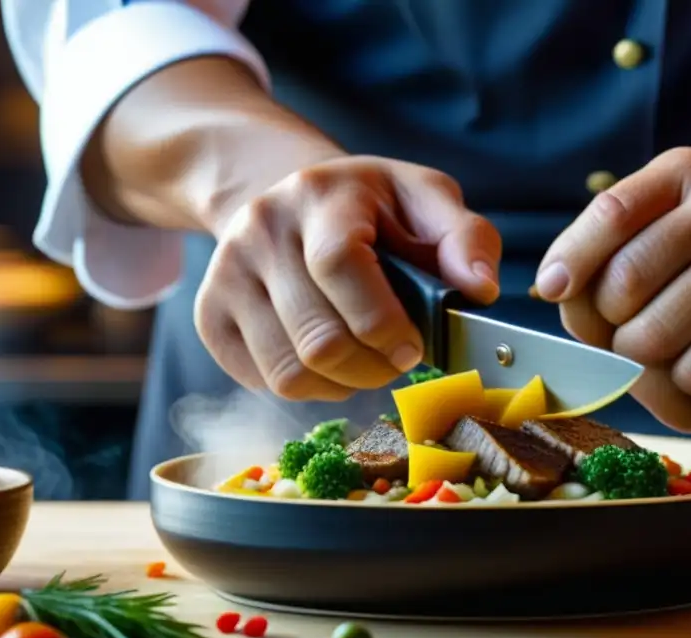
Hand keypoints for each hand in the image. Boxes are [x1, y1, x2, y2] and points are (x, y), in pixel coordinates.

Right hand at [194, 155, 500, 399]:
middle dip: (373, 368)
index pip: (339, 264)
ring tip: (365, 362)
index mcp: (321, 194)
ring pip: (288, 371)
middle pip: (317, 336)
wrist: (288, 196)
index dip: (383, 322)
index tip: (414, 347)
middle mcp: (262, 229)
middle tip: (397, 361)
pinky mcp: (210, 314)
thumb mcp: (426, 200)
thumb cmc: (372, 207)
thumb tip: (480, 289)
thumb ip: (465, 238)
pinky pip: (262, 382)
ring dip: (342, 385)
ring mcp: (226, 273)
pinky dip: (307, 389)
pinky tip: (327, 362)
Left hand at [535, 148, 690, 431]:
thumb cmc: (689, 259)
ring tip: (680, 355)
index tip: (558, 291)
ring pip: (680, 370)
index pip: (611, 218)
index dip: (573, 270)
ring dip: (661, 381)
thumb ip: (584, 255)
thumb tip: (554, 287)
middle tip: (635, 335)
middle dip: (615, 336)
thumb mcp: (637, 229)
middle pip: (632, 305)